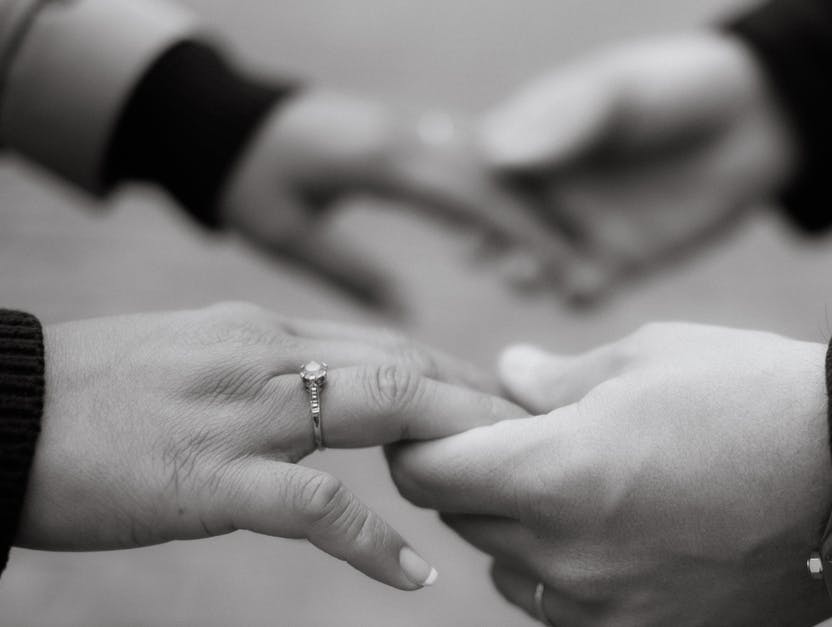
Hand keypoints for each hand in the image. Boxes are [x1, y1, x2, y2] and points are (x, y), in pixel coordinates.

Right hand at [21, 302, 524, 589]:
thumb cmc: (90, 394)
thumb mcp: (191, 357)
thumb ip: (261, 365)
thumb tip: (320, 385)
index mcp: (262, 329)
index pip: (385, 340)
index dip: (451, 369)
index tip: (497, 399)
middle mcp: (266, 355)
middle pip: (403, 363)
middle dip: (477, 398)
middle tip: (532, 437)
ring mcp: (243, 413)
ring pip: (382, 410)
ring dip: (452, 446)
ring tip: (501, 483)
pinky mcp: (212, 477)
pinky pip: (317, 508)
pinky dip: (375, 544)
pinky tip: (414, 574)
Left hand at [219, 90, 580, 309]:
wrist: (219, 113)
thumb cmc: (244, 176)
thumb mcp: (284, 229)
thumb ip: (347, 270)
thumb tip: (408, 314)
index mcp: (381, 159)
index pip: (470, 194)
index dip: (522, 231)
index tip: (564, 266)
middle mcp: (407, 134)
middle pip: (495, 176)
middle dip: (542, 221)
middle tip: (584, 268)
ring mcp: (410, 125)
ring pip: (489, 162)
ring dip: (529, 203)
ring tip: (568, 251)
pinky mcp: (408, 128)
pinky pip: (469, 155)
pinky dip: (502, 187)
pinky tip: (523, 220)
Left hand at [390, 322, 831, 624]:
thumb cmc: (751, 396)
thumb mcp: (646, 358)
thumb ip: (556, 379)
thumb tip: (506, 376)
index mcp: (555, 474)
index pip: (428, 472)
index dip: (424, 440)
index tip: (447, 418)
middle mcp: (565, 556)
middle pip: (464, 519)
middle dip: (475, 473)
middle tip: (524, 434)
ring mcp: (604, 610)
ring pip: (510, 567)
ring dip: (517, 524)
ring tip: (581, 481)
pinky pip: (563, 607)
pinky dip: (564, 568)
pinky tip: (616, 528)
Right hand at [480, 32, 796, 301]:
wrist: (758, 120)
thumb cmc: (677, 88)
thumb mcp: (617, 91)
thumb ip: (563, 121)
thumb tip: (498, 155)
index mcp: (531, 144)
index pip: (475, 173)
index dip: (458, 192)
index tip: (455, 203)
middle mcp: (546, 194)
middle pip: (491, 230)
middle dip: (484, 244)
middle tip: (488, 250)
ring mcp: (580, 233)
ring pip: (529, 271)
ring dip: (524, 276)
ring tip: (534, 271)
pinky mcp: (621, 266)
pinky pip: (582, 297)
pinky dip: (575, 298)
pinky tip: (588, 284)